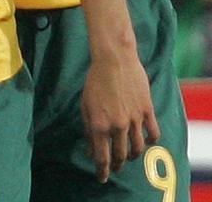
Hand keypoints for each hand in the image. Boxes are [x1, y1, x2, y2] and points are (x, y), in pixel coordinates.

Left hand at [81, 54, 159, 182]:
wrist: (114, 60)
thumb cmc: (95, 81)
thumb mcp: (85, 106)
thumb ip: (89, 129)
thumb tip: (91, 150)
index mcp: (99, 125)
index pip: (102, 156)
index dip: (102, 170)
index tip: (102, 178)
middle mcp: (118, 125)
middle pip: (120, 155)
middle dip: (117, 164)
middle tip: (115, 167)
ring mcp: (135, 119)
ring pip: (137, 148)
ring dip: (132, 155)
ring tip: (128, 156)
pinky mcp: (147, 110)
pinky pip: (153, 133)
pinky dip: (150, 141)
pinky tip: (146, 141)